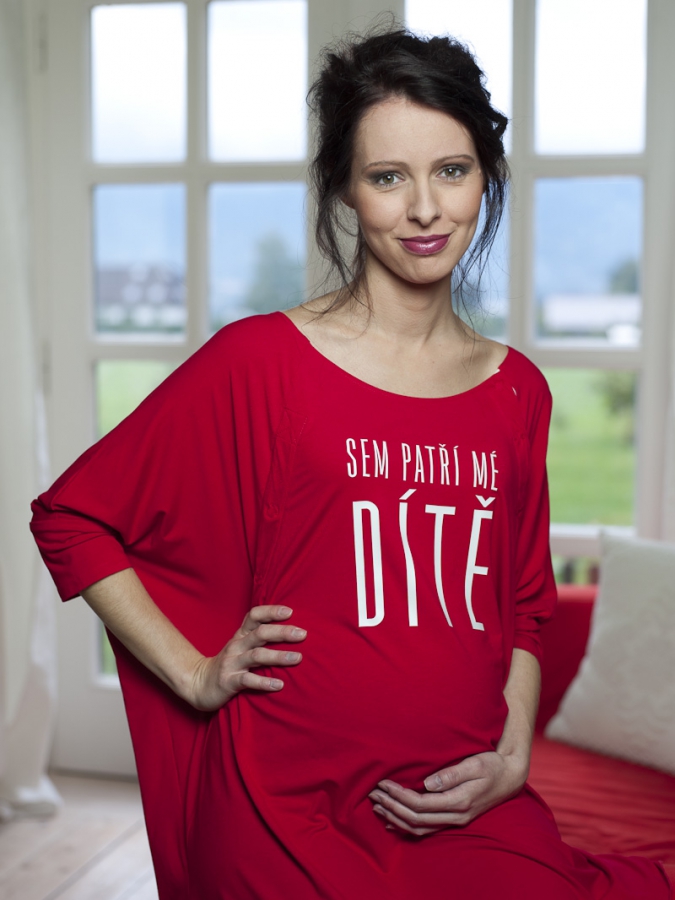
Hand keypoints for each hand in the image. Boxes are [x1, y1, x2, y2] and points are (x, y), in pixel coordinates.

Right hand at [188, 605, 305, 710]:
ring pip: (257, 655)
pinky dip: (264, 682)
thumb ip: (260, 637)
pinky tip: (279, 685)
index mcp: (241, 635)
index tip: (290, 612)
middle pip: (260, 633)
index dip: (271, 611)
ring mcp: (232, 662)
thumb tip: (291, 629)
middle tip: (303, 634)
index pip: (254, 616)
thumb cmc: (229, 663)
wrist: (199, 683)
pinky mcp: (229, 681)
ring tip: (297, 658)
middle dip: (282, 632)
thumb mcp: (241, 646)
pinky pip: (248, 680)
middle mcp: (237, 645)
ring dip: (278, 656)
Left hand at [368, 750, 528, 835]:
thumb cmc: (492, 764)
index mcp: (459, 801)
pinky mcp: (454, 819)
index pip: (421, 805)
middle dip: (392, 807)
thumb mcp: (475, 763)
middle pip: (416, 819)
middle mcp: (457, 816)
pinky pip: (427, 829)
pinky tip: (393, 822)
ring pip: (420, 828)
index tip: (383, 783)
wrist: (511, 776)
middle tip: (373, 794)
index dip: (399, 796)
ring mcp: (456, 820)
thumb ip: (452, 774)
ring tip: (377, 807)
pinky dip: (407, 827)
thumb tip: (428, 783)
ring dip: (396, 819)